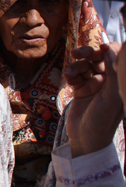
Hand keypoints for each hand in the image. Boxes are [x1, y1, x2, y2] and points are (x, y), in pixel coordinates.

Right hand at [63, 43, 123, 157]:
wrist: (86, 139)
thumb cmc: (103, 120)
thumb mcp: (111, 96)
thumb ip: (112, 72)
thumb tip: (110, 49)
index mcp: (118, 82)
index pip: (115, 58)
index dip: (109, 50)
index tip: (100, 47)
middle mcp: (107, 82)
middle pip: (98, 59)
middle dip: (88, 54)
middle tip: (77, 53)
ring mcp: (93, 85)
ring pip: (84, 66)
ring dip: (76, 66)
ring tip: (69, 73)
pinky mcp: (80, 90)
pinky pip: (75, 76)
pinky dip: (70, 75)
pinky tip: (68, 78)